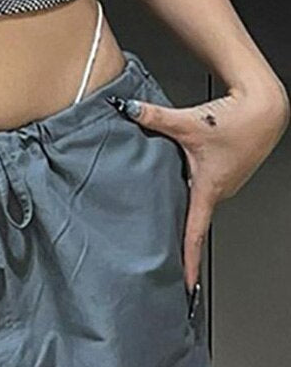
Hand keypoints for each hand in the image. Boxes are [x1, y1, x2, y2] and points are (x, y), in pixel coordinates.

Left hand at [117, 85, 288, 291]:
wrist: (264, 107)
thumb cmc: (236, 121)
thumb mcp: (187, 122)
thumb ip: (153, 117)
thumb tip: (127, 109)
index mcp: (209, 188)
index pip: (195, 233)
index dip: (188, 260)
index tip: (184, 284)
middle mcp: (219, 190)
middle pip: (191, 215)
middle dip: (174, 229)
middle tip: (155, 247)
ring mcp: (224, 181)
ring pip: (195, 196)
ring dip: (180, 201)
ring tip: (158, 211)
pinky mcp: (225, 169)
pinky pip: (202, 181)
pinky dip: (188, 182)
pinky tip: (177, 174)